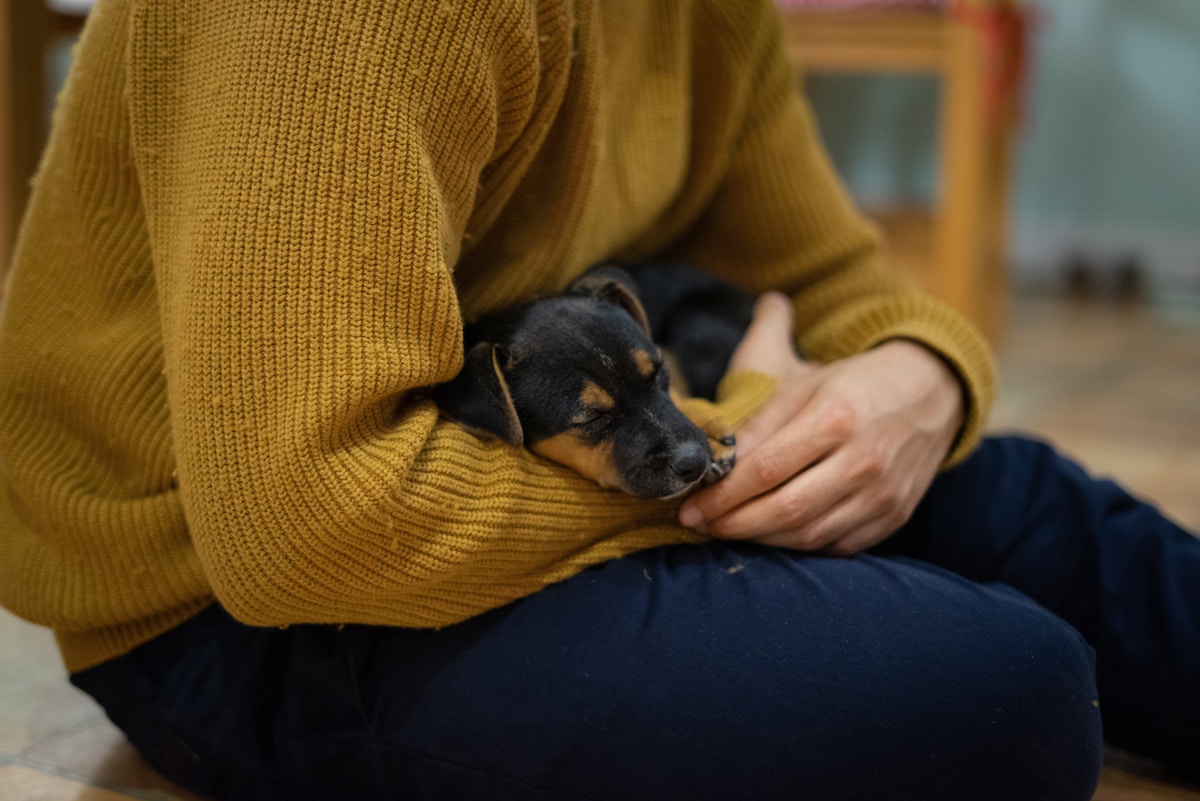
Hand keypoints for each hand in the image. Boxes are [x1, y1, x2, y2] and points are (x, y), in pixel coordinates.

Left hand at [678, 292, 963, 555]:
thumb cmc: (854, 384)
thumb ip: (760, 421)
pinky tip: (770, 536)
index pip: (766, 469)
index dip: (723, 494)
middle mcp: (863, 462)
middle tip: (699, 525)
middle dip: (733, 524)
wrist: (932, 393)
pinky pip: (836, 545)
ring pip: (808, 535)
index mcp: (836, 419)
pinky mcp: (893, 517)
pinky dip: (798, 546)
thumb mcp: (805, 385)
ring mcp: (882, 495)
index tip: (691, 505)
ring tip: (727, 530)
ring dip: (760, 539)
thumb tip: (715, 458)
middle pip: (785, 510)